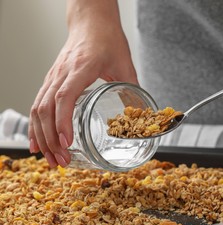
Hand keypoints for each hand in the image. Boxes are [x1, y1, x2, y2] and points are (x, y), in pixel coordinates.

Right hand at [28, 0, 136, 167]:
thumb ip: (133, 90)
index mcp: (81, 68)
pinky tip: (37, 143)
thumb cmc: (108, 39)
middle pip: (45, 109)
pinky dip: (35, 126)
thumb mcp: (126, 64)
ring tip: (50, 160)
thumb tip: (144, 115)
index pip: (64, 97)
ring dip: (41, 137)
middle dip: (51, 139)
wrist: (91, 22)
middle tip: (62, 162)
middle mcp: (62, 73)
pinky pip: (37, 105)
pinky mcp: (50, 80)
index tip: (67, 143)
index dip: (63, 122)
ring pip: (37, 109)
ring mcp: (53, 77)